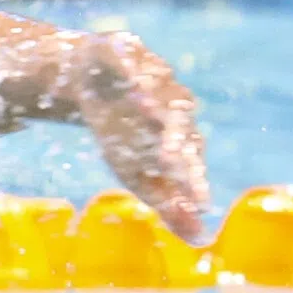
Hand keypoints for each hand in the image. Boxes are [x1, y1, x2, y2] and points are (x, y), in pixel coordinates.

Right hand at [70, 31, 207, 242]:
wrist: (90, 82)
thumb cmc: (122, 133)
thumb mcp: (140, 175)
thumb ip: (171, 207)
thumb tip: (202, 241)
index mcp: (179, 136)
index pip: (190, 160)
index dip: (193, 180)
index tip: (200, 202)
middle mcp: (171, 104)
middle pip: (178, 125)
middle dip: (176, 143)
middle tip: (175, 163)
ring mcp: (150, 75)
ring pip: (158, 90)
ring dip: (156, 103)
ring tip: (152, 116)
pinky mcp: (122, 50)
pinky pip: (128, 60)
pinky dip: (132, 72)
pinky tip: (133, 85)